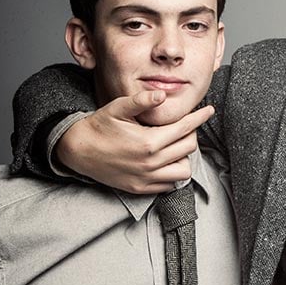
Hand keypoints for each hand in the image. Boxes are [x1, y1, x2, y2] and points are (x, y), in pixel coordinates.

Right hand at [56, 91, 214, 193]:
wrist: (77, 150)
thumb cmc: (99, 126)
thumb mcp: (117, 108)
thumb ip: (141, 101)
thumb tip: (161, 95)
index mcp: (148, 141)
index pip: (185, 128)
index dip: (199, 118)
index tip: (209, 111)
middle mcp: (150, 163)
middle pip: (189, 148)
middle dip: (190, 134)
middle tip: (182, 127)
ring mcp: (146, 178)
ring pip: (184, 170)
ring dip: (184, 157)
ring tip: (173, 145)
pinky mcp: (141, 188)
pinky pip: (170, 185)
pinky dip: (172, 173)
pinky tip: (165, 161)